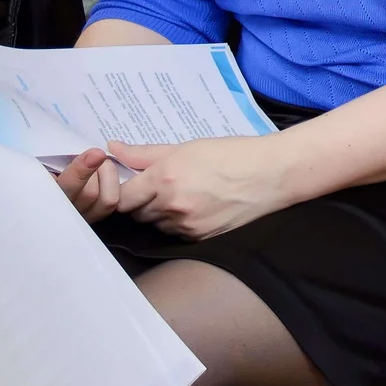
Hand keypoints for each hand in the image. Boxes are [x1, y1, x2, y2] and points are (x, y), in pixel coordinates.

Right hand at [0, 119, 136, 224]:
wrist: (24, 177)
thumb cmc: (13, 164)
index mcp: (38, 195)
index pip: (62, 191)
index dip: (78, 173)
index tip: (92, 152)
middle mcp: (59, 211)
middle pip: (90, 197)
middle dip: (96, 174)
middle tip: (98, 151)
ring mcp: (77, 216)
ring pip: (104, 201)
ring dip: (105, 177)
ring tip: (97, 158)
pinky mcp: (91, 215)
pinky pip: (111, 204)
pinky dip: (112, 184)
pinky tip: (104, 167)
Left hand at [112, 135, 294, 239]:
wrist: (272, 173)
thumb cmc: (232, 154)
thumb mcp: (187, 146)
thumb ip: (145, 153)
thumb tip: (113, 148)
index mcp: (164, 178)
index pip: (121, 198)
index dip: (124, 191)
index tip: (133, 183)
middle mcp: (171, 205)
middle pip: (137, 213)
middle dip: (143, 201)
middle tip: (162, 185)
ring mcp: (186, 225)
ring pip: (157, 224)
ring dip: (162, 213)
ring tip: (185, 194)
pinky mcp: (200, 239)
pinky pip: (177, 233)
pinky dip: (180, 222)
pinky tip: (198, 206)